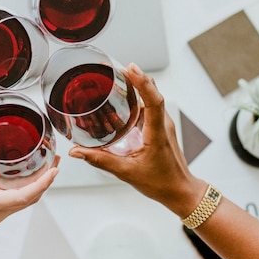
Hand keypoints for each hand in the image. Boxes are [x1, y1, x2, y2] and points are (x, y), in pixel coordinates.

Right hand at [0, 126, 59, 243]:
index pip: (24, 196)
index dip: (42, 183)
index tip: (54, 170)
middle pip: (30, 199)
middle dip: (45, 181)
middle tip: (54, 161)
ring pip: (23, 202)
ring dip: (37, 186)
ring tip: (45, 167)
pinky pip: (13, 203)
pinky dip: (23, 190)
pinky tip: (22, 176)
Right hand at [68, 63, 206, 216]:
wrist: (181, 192)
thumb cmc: (161, 184)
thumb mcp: (127, 173)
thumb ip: (100, 161)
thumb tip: (77, 152)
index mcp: (157, 134)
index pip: (154, 101)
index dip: (142, 83)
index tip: (130, 69)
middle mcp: (163, 126)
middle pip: (153, 93)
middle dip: (138, 77)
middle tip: (119, 66)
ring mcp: (163, 126)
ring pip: (153, 98)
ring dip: (139, 85)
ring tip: (120, 76)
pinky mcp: (160, 129)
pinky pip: (151, 107)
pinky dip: (140, 98)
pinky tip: (125, 99)